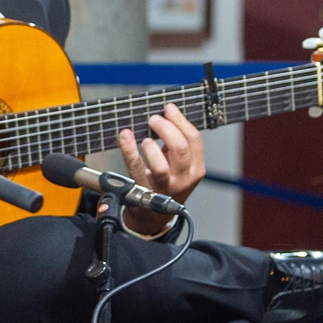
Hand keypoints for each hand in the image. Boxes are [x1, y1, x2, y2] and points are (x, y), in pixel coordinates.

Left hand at [117, 102, 204, 235]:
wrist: (155, 214)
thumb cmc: (167, 183)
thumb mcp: (180, 165)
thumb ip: (176, 144)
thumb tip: (166, 115)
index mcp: (196, 168)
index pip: (194, 139)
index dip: (180, 120)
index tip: (168, 108)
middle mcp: (183, 178)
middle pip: (180, 148)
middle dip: (166, 128)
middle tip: (153, 119)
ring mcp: (164, 187)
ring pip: (160, 165)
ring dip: (151, 146)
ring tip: (145, 138)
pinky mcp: (145, 191)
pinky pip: (136, 170)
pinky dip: (129, 150)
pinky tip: (125, 137)